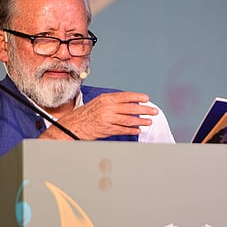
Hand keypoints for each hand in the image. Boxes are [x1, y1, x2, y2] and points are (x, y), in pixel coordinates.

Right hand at [39, 91, 158, 139]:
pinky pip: (123, 130)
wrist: (72, 126)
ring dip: (141, 121)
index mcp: (106, 98)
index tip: (147, 99)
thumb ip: (112, 102)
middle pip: (131, 108)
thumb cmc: (86, 114)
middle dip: (144, 110)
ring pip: (129, 120)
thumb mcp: (98, 102)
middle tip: (154, 111)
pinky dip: (132, 130)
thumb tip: (129, 102)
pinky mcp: (106, 130)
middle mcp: (107, 107)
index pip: (126, 96)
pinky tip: (138, 130)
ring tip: (149, 122)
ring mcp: (107, 119)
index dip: (138, 97)